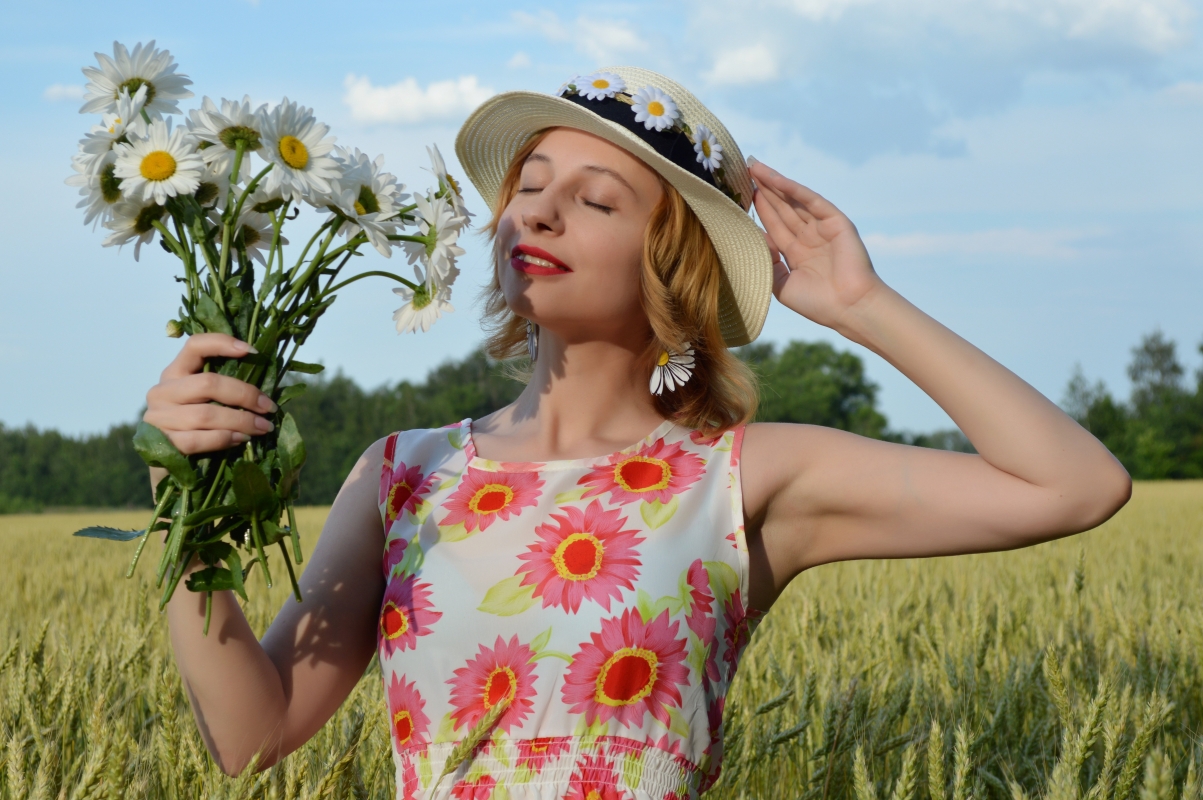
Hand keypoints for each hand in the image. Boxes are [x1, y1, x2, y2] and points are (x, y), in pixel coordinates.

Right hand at [143, 333, 276, 454]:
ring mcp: (158, 417)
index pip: (195, 346)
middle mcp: (163, 391)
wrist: (168, 464)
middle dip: (245, 395)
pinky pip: (197, 440)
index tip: (254, 352)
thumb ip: (224, 390)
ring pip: (205, 415)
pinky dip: (223, 439)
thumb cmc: (197, 427)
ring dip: (241, 421)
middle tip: (269, 407)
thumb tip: (264, 389)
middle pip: (208, 383)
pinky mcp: (160, 443)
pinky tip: (241, 440)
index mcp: (175, 372)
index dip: (223, 343)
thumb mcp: (206, 401)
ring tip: (263, 428)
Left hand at [749, 160, 883, 332]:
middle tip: (744, 171)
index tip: (738, 196)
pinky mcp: (836, 221)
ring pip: (793, 201)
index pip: (774, 226)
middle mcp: (810, 238)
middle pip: (782, 209)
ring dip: (774, 184)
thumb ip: (768, 262)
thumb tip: (754, 238)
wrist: (849, 308)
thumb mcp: (782, 285)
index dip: (759, 210)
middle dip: (763, 191)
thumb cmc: (818, 303)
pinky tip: (775, 179)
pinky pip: (811, 201)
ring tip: (754, 167)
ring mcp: (823, 228)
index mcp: (798, 254)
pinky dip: (793, 189)